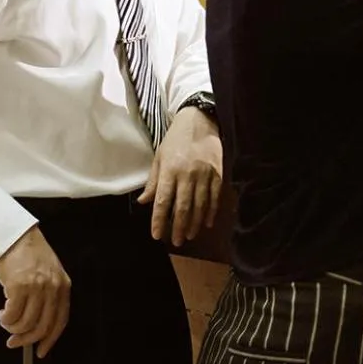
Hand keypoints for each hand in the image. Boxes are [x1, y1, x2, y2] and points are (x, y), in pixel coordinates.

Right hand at [0, 226, 70, 357]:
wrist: (13, 234)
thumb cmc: (28, 252)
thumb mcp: (48, 273)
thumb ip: (47, 295)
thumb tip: (37, 323)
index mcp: (62, 285)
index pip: (60, 320)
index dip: (50, 339)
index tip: (41, 350)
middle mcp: (52, 287)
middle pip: (42, 326)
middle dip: (26, 339)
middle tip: (14, 342)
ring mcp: (36, 287)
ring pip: (25, 323)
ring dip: (13, 328)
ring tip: (6, 321)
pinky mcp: (18, 286)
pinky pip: (11, 315)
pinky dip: (5, 319)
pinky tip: (2, 313)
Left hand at [138, 107, 222, 246]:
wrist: (200, 121)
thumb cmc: (176, 140)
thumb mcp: (159, 157)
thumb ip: (153, 181)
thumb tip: (143, 202)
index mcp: (170, 170)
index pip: (163, 201)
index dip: (159, 220)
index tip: (157, 235)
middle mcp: (187, 174)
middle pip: (183, 207)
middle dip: (179, 227)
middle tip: (176, 242)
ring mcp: (205, 174)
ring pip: (200, 205)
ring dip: (195, 223)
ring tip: (190, 235)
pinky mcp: (219, 173)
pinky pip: (215, 197)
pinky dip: (211, 212)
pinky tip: (207, 223)